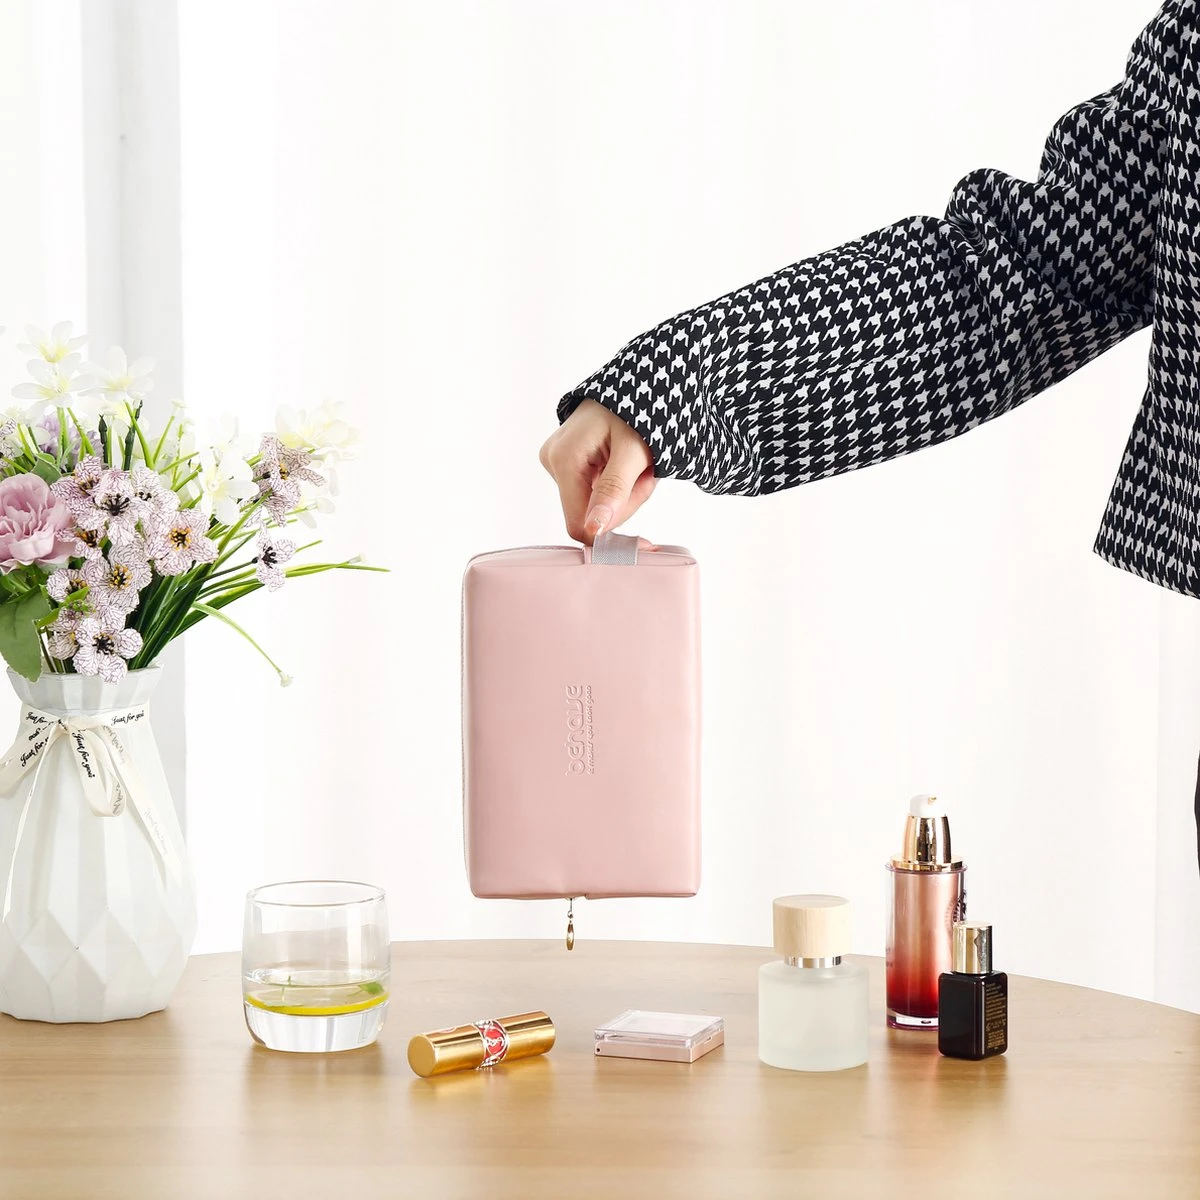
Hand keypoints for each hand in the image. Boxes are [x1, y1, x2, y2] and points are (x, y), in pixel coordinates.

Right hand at [539, 400, 655, 543]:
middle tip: (645, 474)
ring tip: (638, 463)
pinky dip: (617, 483)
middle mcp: (552, 461)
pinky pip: (593, 490)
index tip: (642, 509)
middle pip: (590, 514)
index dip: (614, 526)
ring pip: (594, 504)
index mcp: (564, 459)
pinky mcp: (566, 461)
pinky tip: (627, 461)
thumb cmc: (640, 407)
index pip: (581, 525)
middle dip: (624, 501)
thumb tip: (594, 529)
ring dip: (624, 492)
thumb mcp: (634, 451)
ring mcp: (557, 461)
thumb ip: (614, 490)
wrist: (641, 381)